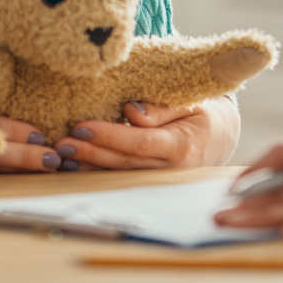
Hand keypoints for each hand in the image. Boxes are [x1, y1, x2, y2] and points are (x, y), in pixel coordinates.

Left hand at [53, 96, 240, 170]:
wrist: (222, 136)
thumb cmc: (205, 112)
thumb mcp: (191, 102)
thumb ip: (162, 107)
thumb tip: (131, 112)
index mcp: (181, 145)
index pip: (139, 142)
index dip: (109, 136)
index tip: (82, 126)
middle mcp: (169, 168)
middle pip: (123, 162)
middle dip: (90, 152)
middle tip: (61, 142)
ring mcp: (159, 178)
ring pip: (119, 174)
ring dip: (88, 165)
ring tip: (60, 154)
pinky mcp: (150, 180)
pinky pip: (121, 176)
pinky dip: (96, 170)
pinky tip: (75, 164)